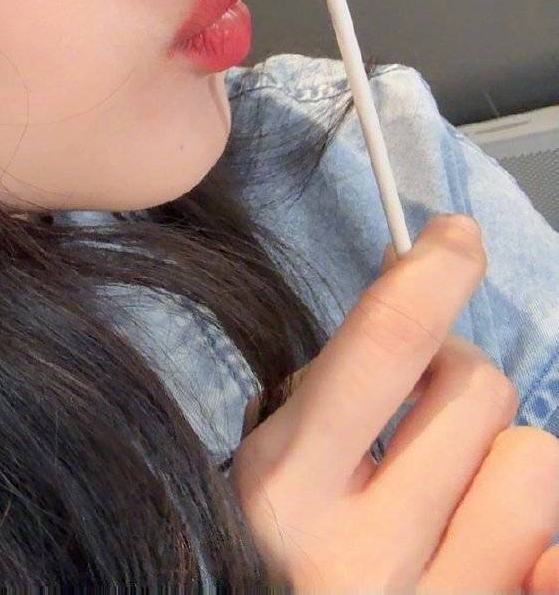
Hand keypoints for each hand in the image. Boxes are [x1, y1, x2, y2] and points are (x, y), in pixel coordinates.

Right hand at [228, 213, 558, 590]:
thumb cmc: (271, 566)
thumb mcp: (270, 482)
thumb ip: (331, 411)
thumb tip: (420, 309)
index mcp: (284, 489)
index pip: (380, 348)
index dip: (428, 274)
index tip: (451, 239)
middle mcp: (362, 549)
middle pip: (475, 387)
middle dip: (460, 380)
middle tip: (428, 418)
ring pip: (540, 462)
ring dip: (508, 464)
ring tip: (459, 504)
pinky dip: (549, 539)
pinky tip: (517, 547)